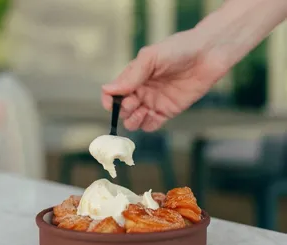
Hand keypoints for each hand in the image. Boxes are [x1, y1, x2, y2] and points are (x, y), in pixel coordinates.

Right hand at [101, 29, 227, 131]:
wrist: (207, 55)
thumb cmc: (178, 50)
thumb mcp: (151, 58)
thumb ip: (131, 76)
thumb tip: (107, 90)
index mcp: (133, 77)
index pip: (113, 93)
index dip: (109, 100)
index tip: (110, 103)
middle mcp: (141, 91)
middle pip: (122, 110)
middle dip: (124, 109)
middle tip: (134, 101)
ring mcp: (154, 102)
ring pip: (135, 120)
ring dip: (133, 120)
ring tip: (142, 111)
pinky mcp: (167, 111)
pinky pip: (152, 124)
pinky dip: (148, 124)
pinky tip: (152, 115)